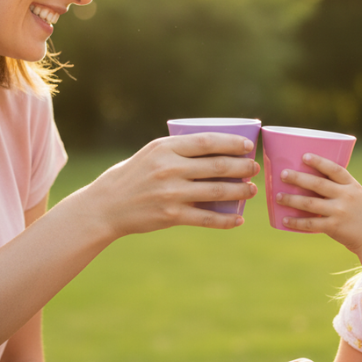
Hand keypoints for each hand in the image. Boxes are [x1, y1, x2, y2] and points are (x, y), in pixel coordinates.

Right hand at [79, 133, 259, 238]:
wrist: (106, 206)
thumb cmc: (133, 175)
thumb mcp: (151, 153)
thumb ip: (178, 150)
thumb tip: (217, 149)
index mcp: (165, 148)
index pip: (207, 142)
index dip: (232, 143)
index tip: (248, 146)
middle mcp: (169, 169)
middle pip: (217, 166)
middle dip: (242, 167)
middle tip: (254, 168)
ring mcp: (171, 193)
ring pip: (216, 191)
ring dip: (240, 191)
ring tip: (251, 190)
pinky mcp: (171, 216)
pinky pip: (206, 218)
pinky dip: (226, 220)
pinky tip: (238, 219)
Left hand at [276, 153, 361, 253]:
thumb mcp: (357, 194)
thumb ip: (339, 187)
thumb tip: (310, 178)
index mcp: (352, 185)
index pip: (334, 169)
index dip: (319, 162)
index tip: (304, 156)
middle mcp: (346, 196)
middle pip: (318, 184)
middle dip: (298, 178)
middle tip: (283, 174)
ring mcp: (340, 212)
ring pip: (310, 203)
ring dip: (291, 199)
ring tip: (277, 196)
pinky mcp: (334, 227)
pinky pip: (311, 224)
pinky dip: (296, 222)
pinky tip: (284, 219)